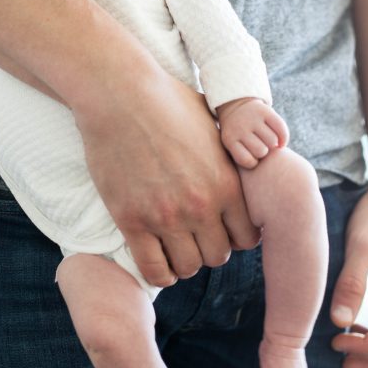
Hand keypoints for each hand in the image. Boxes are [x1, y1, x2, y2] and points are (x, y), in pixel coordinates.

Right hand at [76, 73, 259, 287]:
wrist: (120, 95)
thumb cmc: (167, 100)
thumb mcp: (213, 125)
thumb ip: (230, 153)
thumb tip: (247, 157)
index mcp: (226, 183)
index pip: (247, 237)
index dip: (236, 236)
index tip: (222, 229)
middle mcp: (201, 205)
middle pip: (218, 256)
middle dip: (209, 249)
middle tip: (196, 236)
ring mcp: (165, 216)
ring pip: (188, 267)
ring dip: (184, 261)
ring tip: (175, 246)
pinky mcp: (131, 220)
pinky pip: (153, 269)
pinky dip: (158, 273)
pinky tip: (157, 260)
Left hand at [217, 98, 288, 168]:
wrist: (236, 107)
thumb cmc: (237, 136)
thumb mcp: (232, 147)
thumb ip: (243, 160)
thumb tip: (265, 176)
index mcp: (229, 139)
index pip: (247, 160)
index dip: (253, 163)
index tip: (252, 158)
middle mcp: (240, 127)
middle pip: (261, 151)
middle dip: (264, 153)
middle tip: (261, 148)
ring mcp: (253, 118)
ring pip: (273, 141)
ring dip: (273, 145)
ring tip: (267, 142)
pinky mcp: (265, 110)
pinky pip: (281, 129)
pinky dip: (284, 137)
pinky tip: (280, 141)